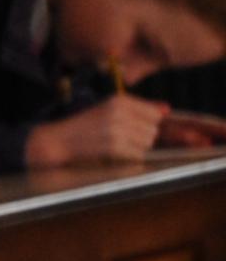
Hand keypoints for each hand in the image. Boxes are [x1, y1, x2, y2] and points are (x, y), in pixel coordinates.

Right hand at [27, 92, 225, 168]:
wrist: (52, 143)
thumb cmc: (80, 129)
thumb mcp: (107, 112)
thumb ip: (139, 111)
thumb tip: (165, 110)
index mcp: (121, 103)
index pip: (164, 116)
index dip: (197, 125)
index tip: (221, 132)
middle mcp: (123, 113)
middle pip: (158, 131)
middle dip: (158, 138)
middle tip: (162, 142)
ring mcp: (121, 131)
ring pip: (149, 144)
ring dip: (136, 149)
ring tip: (109, 146)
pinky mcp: (118, 148)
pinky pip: (138, 156)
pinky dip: (129, 158)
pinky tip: (109, 153)